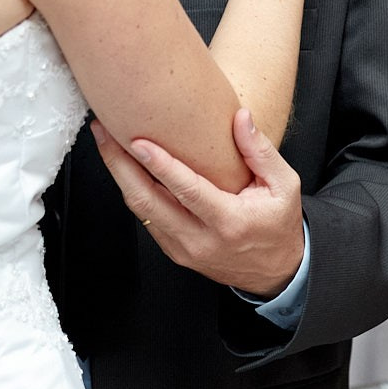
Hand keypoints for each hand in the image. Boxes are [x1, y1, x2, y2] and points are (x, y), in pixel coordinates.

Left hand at [91, 108, 303, 294]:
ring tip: (106, 142)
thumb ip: (260, 151)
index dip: (160, 165)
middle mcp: (200, 239)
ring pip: (141, 210)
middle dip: (120, 164)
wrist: (276, 271)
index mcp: (229, 222)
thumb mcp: (284, 186)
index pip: (188, 191)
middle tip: (103, 132)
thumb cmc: (278, 224)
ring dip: (119, 175)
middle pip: (148, 202)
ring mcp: (183, 249)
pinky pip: (147, 218)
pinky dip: (132, 190)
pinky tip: (124, 167)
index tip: (137, 142)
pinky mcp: (174, 251)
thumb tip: (240, 117)